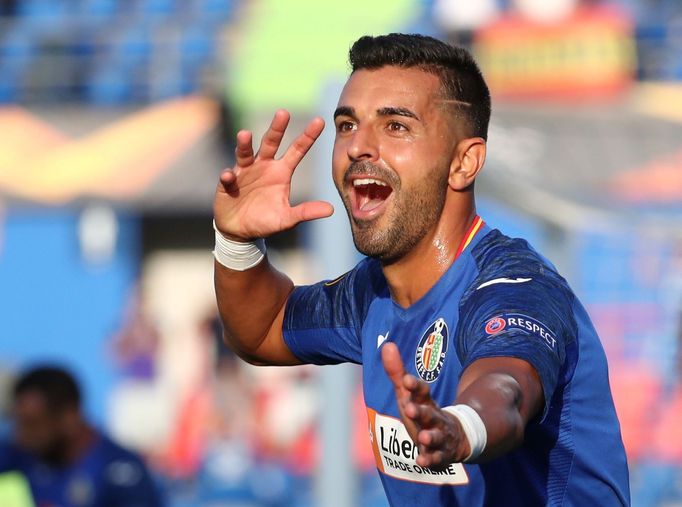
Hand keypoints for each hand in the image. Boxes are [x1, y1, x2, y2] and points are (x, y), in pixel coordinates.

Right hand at [214, 109, 333, 239]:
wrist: (240, 231)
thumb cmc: (265, 221)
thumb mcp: (287, 218)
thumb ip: (306, 212)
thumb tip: (331, 210)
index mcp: (281, 171)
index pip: (297, 150)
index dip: (308, 136)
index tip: (320, 121)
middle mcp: (264, 166)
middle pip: (270, 143)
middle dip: (277, 128)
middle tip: (284, 113)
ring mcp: (244, 172)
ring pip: (245, 154)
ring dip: (244, 145)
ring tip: (244, 135)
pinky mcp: (227, 184)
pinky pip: (228, 178)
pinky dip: (228, 177)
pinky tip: (228, 177)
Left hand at [381, 342, 469, 467]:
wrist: (456, 437)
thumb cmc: (424, 412)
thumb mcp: (409, 394)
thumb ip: (397, 372)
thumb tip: (386, 345)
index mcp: (425, 402)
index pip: (422, 392)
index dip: (414, 386)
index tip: (406, 380)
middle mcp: (434, 418)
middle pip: (429, 413)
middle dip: (420, 412)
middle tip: (410, 409)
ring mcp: (439, 436)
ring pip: (436, 436)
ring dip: (430, 437)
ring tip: (423, 438)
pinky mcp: (440, 455)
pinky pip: (436, 459)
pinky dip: (430, 461)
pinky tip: (421, 462)